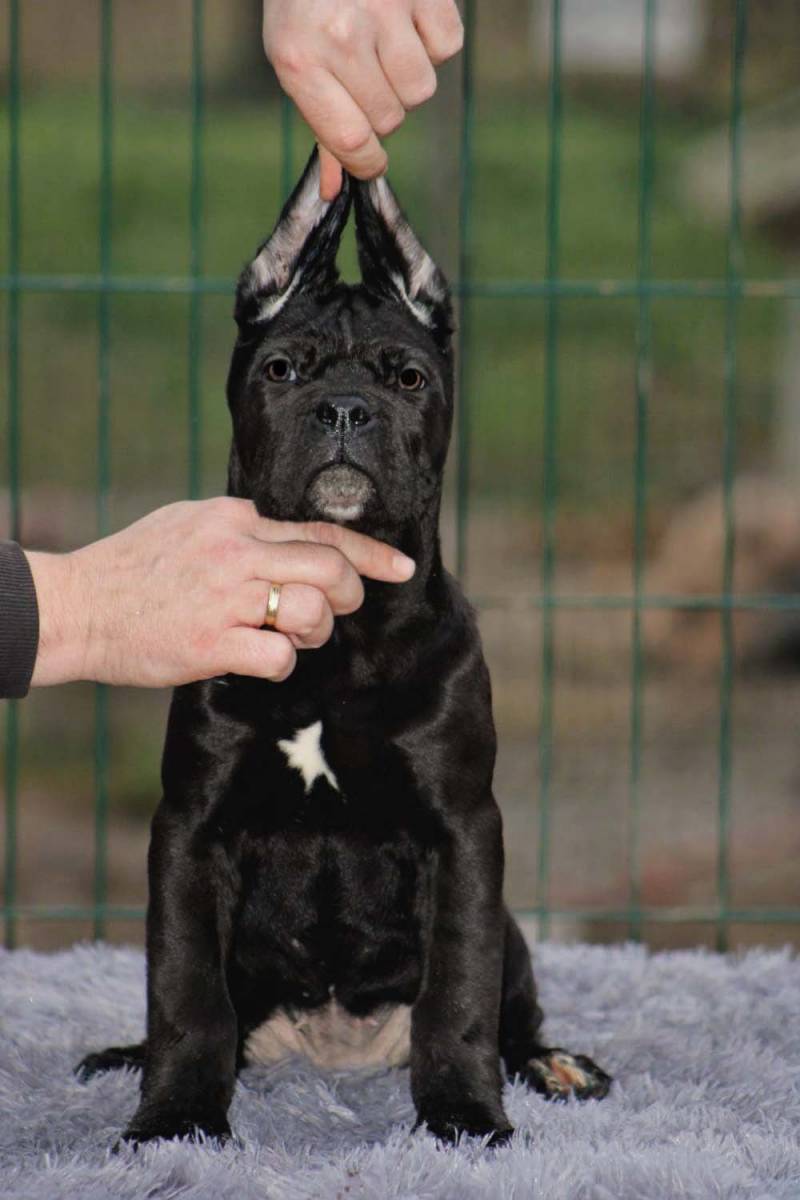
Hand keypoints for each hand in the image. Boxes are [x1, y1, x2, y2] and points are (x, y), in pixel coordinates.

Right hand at [26, 498, 414, 687]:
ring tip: (290, 637)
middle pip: (330, 570)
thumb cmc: (133, 568)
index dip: (370, 553)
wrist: (80, 605)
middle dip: (349, 595)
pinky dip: (282, 662)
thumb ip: (240, 527)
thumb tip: (288, 540)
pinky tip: (258, 658)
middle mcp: (235, 551)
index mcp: (233, 517)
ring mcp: (225, 597)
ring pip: (313, 613)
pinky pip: (280, 656)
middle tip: (334, 612)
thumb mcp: (186, 523)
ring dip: (314, 633)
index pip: (319, 531)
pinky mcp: (212, 642)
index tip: (402, 568)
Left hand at [262, 0, 463, 198]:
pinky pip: (446, 46)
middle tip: (366, 75)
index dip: (368, 163)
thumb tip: (335, 189)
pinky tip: (407, 20)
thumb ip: (320, 125)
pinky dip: (433, 41)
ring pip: (421, 89)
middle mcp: (340, 36)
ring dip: (407, 78)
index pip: (352, 142)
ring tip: (385, 46)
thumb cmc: (305, 4)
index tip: (372, 162)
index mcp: (299, 61)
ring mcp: (383, 8)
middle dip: (383, 108)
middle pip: (390, 119)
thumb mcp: (294, 59)